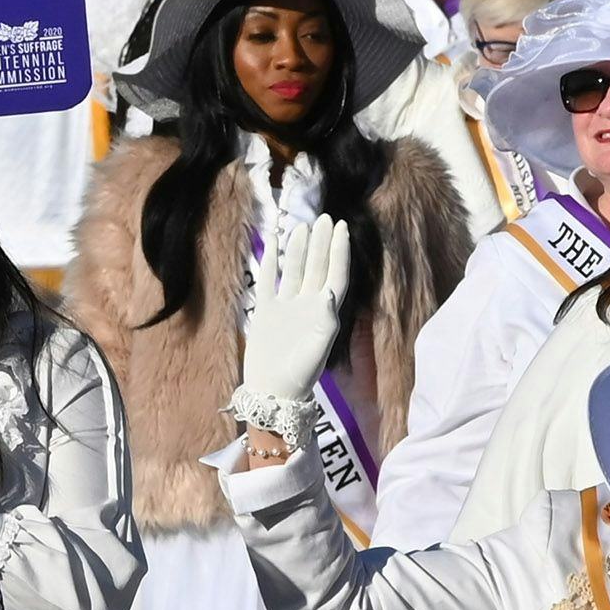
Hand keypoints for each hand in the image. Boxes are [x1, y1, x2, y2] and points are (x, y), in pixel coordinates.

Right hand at [228, 156, 352, 421]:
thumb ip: (326, 321)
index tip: (343, 228)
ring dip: (299, 249)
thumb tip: (330, 292)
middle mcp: (307, 305)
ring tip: (303, 226)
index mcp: (324, 312)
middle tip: (326, 218)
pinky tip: (272, 247)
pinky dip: (270, 263)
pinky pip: (268, 281)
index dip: (339, 251)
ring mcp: (286, 307)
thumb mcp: (317, 350)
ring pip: (295, 270)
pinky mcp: (266, 312)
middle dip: (322, 243)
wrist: (272, 391)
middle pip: (317, 267)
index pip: (335, 274)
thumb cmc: (299, 375)